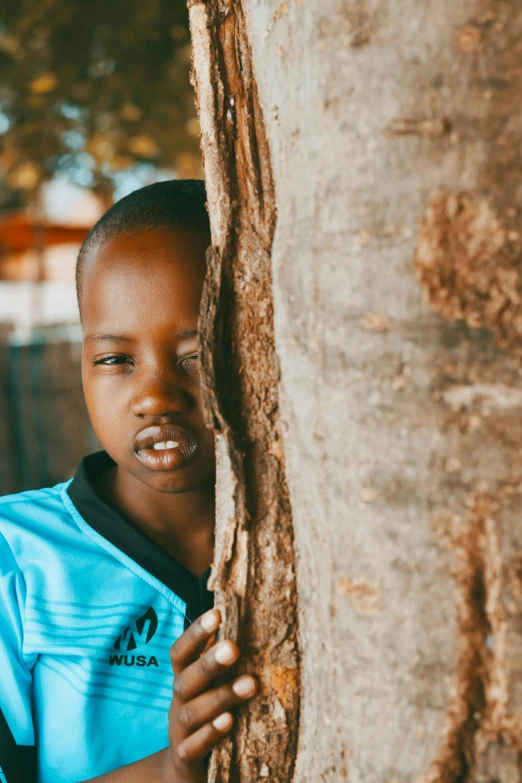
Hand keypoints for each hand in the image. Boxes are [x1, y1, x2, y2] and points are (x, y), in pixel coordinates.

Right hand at [164, 609, 256, 782]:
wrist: (184, 767)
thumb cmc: (204, 711)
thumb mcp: (207, 684)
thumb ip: (216, 655)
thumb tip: (237, 615)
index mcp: (183, 679)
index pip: (180, 652)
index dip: (195, 633)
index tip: (216, 613)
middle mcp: (178, 702)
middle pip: (185, 680)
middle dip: (208, 663)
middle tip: (233, 647)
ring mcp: (179, 731)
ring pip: (192, 713)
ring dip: (220, 697)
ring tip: (250, 684)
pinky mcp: (186, 757)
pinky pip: (193, 747)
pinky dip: (209, 734)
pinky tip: (229, 721)